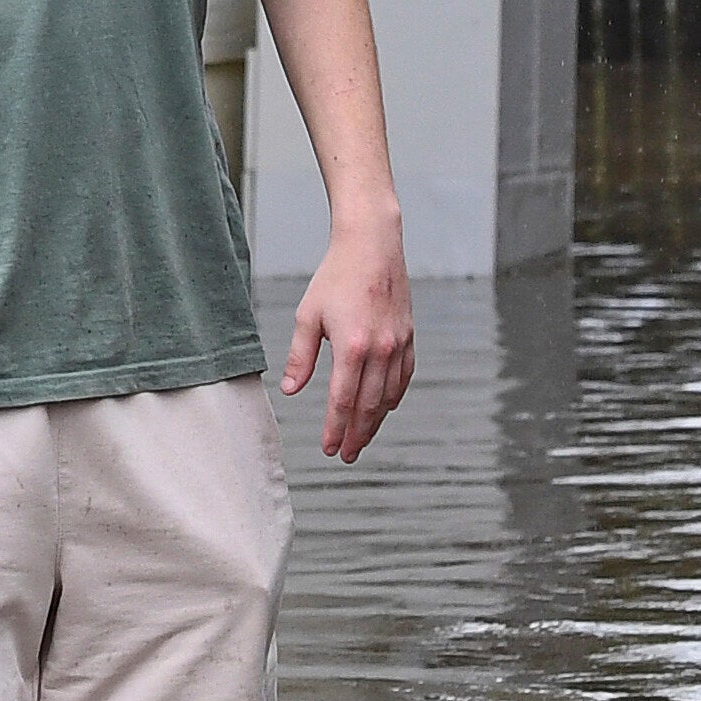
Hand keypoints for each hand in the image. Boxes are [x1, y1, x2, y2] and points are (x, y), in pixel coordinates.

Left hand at [282, 219, 414, 462]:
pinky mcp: (409, 337)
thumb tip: (290, 391)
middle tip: (346, 455)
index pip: (343, 400)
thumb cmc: (335, 277)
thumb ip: (301, 357)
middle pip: (369, 406)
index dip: (336, 429)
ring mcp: (399, 344)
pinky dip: (394, 398)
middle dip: (357, 435)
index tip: (329, 449)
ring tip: (362, 439)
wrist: (372, 246)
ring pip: (389, 396)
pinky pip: (404, 378)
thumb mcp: (308, 315)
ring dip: (375, 422)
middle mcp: (380, 349)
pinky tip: (384, 409)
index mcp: (352, 346)